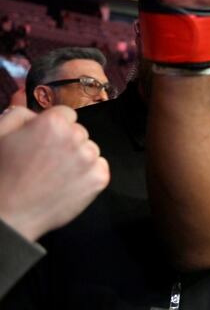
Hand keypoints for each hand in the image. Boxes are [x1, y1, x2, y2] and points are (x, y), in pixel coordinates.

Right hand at [0, 106, 108, 241]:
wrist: (7, 215)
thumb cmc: (0, 172)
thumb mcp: (0, 134)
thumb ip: (17, 112)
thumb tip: (24, 94)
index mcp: (54, 122)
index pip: (65, 113)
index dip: (52, 127)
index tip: (42, 141)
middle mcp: (77, 137)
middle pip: (78, 132)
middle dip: (65, 141)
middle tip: (44, 160)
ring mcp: (90, 159)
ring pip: (90, 149)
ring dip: (77, 157)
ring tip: (53, 174)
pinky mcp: (99, 179)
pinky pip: (100, 167)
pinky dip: (87, 174)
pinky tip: (66, 183)